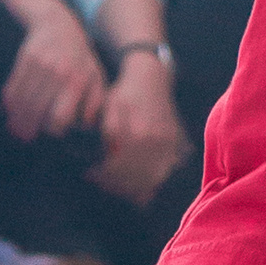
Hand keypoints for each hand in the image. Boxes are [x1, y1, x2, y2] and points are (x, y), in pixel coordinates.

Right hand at [1, 0, 107, 141]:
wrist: (59, 25)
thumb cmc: (80, 58)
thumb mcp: (95, 77)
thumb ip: (95, 103)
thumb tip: (89, 126)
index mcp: (77, 81)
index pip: (60, 115)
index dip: (55, 129)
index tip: (53, 133)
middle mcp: (58, 73)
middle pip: (38, 110)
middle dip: (30, 128)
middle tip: (27, 138)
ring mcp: (40, 64)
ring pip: (23, 101)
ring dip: (17, 119)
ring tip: (16, 130)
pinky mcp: (25, 59)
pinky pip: (13, 87)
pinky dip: (10, 103)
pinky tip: (11, 112)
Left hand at [89, 53, 192, 205]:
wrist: (150, 78)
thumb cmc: (126, 92)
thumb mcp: (110, 108)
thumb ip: (110, 133)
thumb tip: (109, 157)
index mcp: (137, 133)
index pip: (119, 168)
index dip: (103, 175)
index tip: (91, 174)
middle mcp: (155, 141)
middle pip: (135, 177)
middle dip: (116, 183)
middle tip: (100, 180)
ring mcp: (167, 144)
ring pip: (151, 179)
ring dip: (134, 186)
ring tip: (116, 183)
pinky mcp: (173, 144)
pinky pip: (164, 171)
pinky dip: (151, 181)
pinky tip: (137, 183)